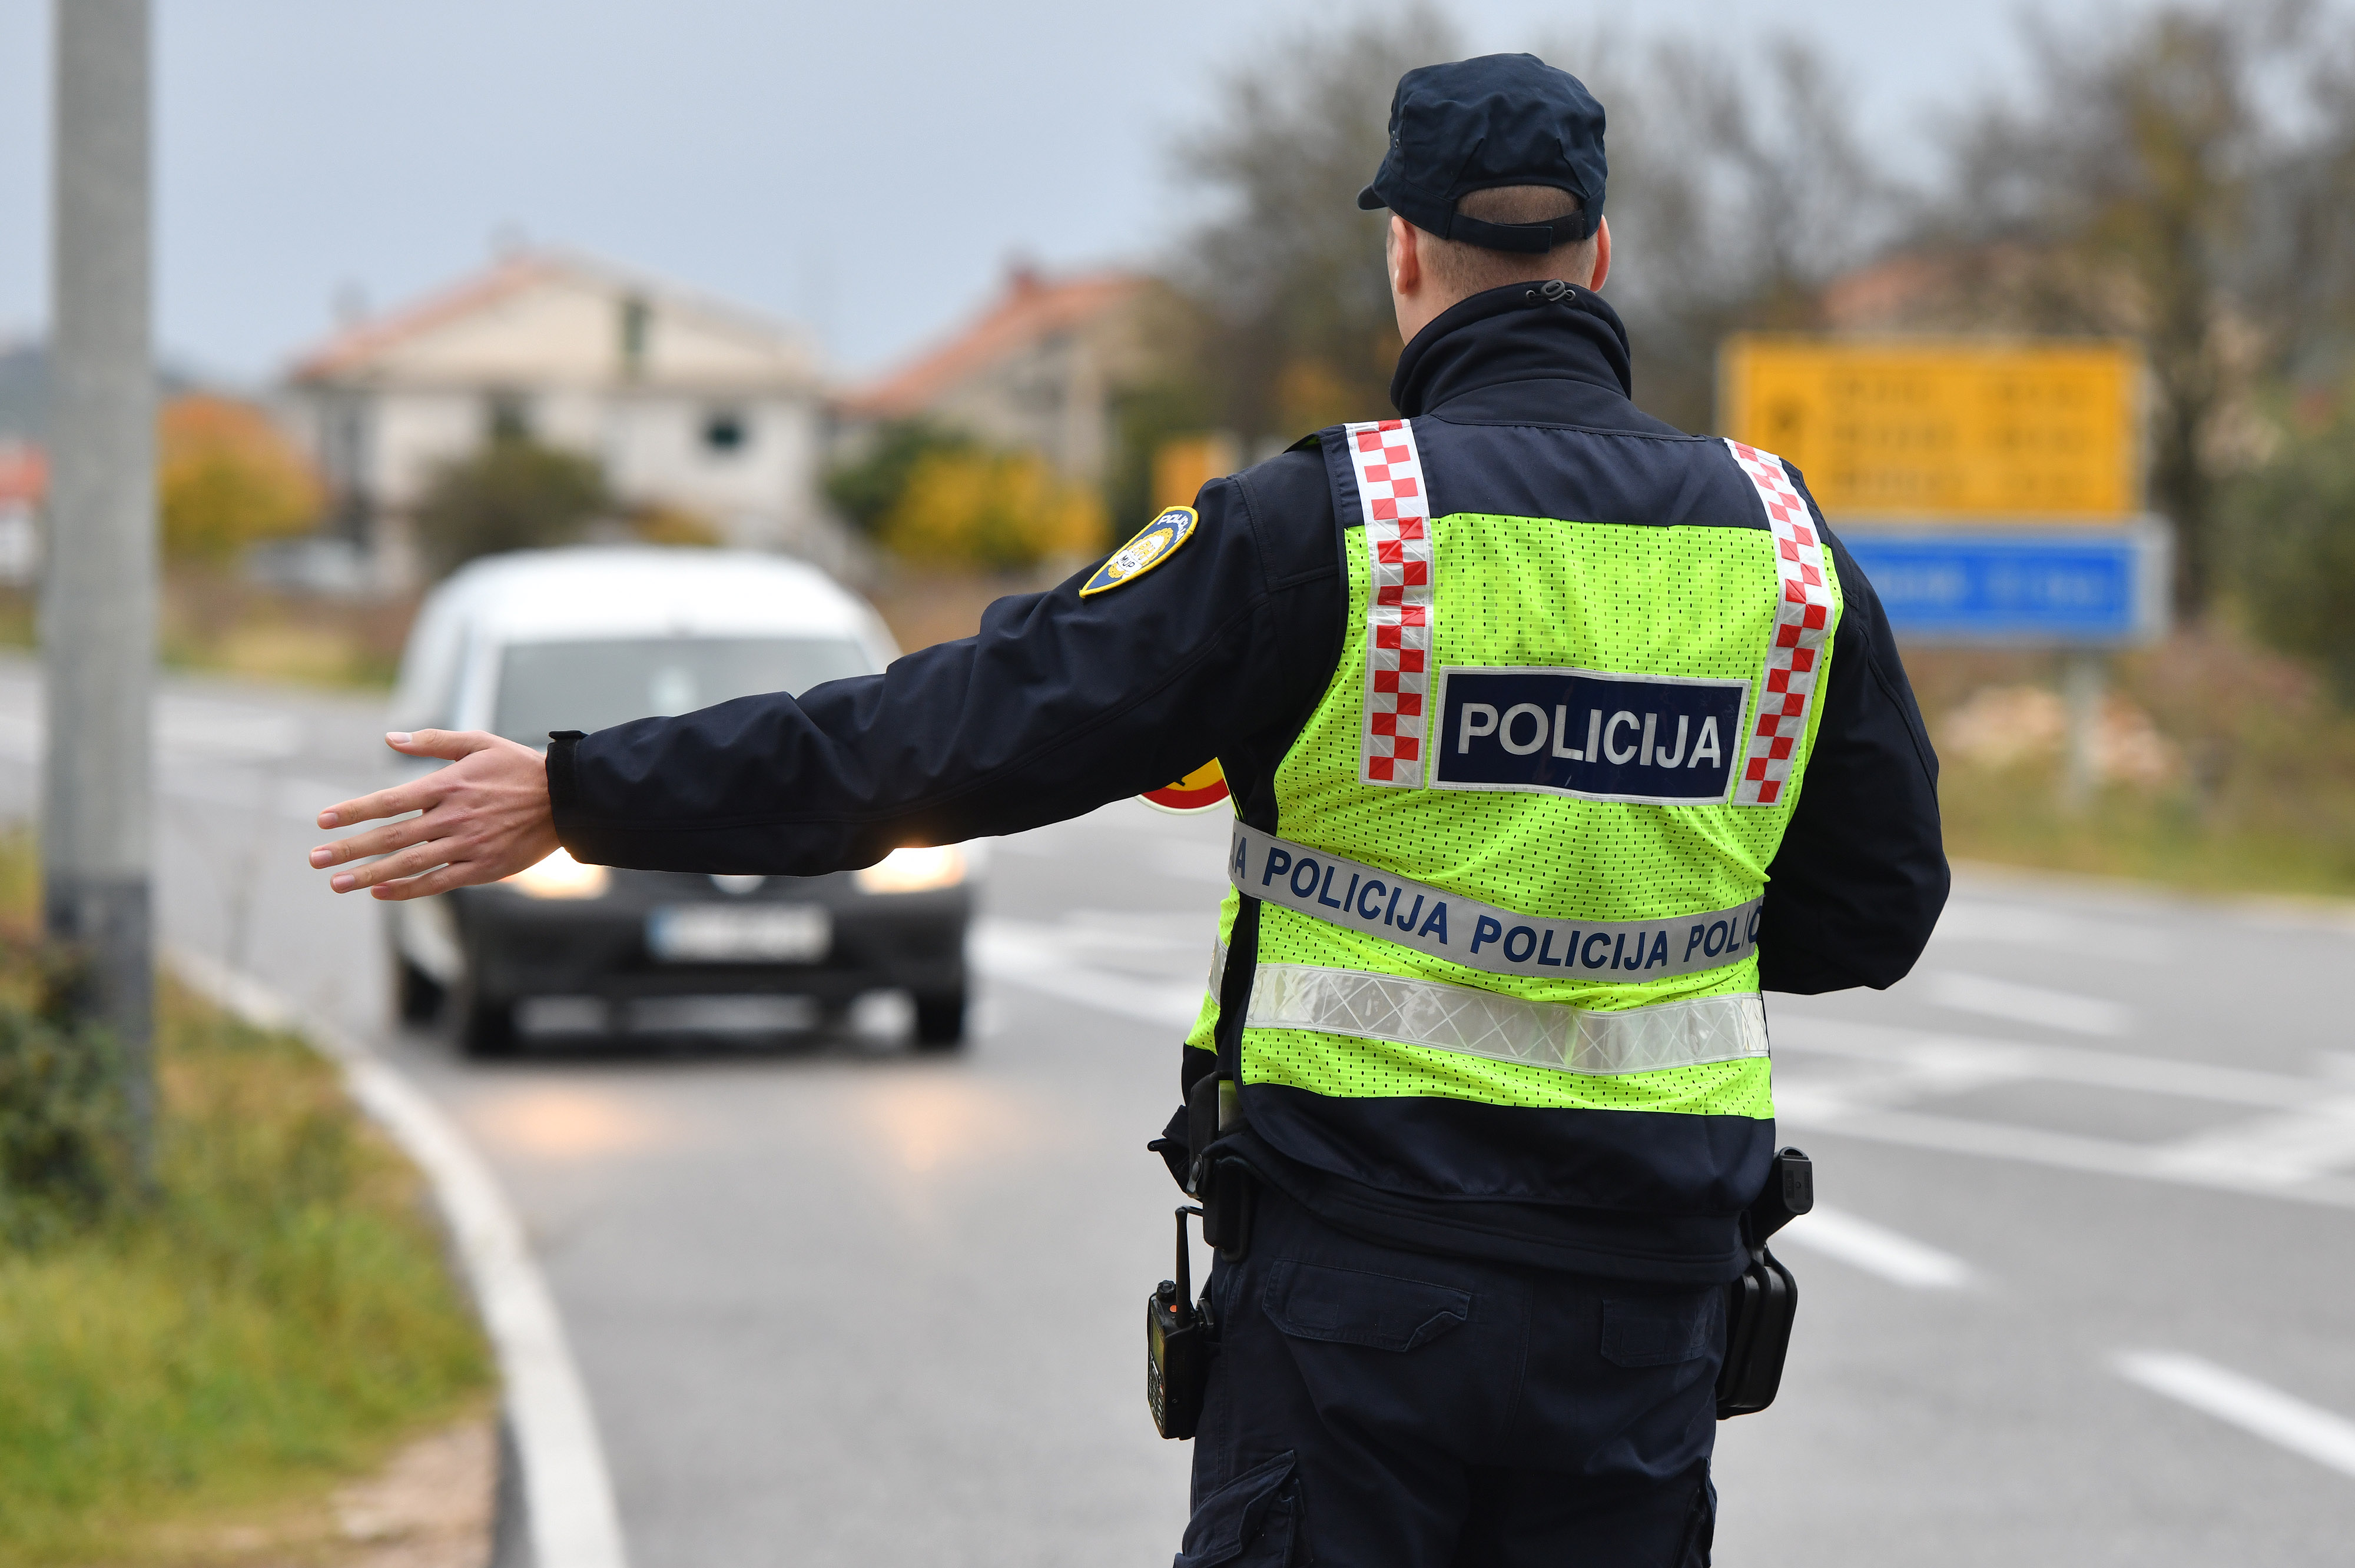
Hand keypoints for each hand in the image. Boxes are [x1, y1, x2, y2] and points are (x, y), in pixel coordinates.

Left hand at [309, 730, 562, 899]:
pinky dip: (408, 889)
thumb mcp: (478, 742)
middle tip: (315, 859)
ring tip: (338, 883)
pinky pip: (438, 882)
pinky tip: (381, 893)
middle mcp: (453, 817)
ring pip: (410, 863)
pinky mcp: (483, 868)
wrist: (566, 799)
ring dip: (370, 875)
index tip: (323, 821)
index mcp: (448, 785)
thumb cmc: (518, 767)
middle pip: (391, 836)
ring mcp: (467, 845)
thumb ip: (432, 742)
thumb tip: (389, 738)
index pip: (390, 800)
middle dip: (349, 849)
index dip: (354, 811)